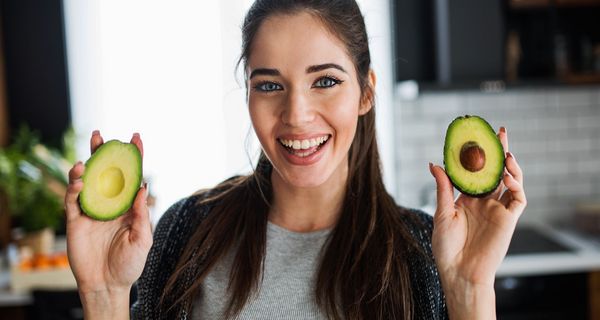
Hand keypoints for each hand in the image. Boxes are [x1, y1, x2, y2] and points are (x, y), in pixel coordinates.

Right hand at [64, 131, 151, 295]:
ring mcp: (91, 211)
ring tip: (82, 162)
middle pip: (104, 172)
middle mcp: (109, 203)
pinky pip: (72, 201)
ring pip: (84, 182)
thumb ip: (142, 215)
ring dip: (82, 169)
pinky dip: (73, 189)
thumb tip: (143, 187)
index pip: (131, 176)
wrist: (108, 285)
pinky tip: (78, 182)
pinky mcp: (75, 221)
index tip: (136, 137)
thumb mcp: (143, 240)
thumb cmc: (130, 264)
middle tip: (99, 135)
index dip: (133, 157)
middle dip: (101, 152)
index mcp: (128, 205)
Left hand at [429, 127, 525, 288]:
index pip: (475, 172)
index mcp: (467, 199)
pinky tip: (508, 176)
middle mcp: (484, 202)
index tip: (475, 137)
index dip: (477, 156)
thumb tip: (434, 163)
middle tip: (499, 132)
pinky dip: (516, 185)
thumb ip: (443, 187)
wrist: (459, 271)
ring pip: (510, 181)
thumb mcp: (442, 213)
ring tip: (506, 151)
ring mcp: (497, 209)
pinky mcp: (509, 219)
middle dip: (499, 152)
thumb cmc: (446, 247)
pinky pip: (518, 198)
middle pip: (495, 171)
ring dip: (510, 165)